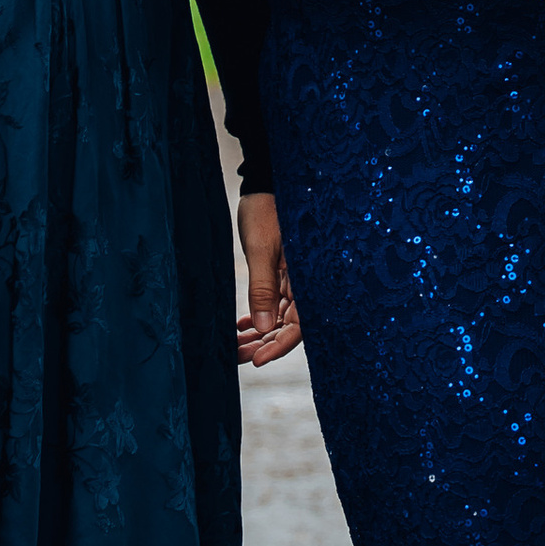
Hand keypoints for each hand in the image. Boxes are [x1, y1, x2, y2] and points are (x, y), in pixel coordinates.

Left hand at [237, 192, 301, 364]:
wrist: (264, 185)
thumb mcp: (262, 250)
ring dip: (259, 334)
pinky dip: (259, 316)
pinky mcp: (283, 274)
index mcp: (309, 278)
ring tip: (235, 347)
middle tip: (238, 357)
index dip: (280, 346)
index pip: (300, 325)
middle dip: (265, 344)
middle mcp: (306, 282)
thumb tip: (264, 328)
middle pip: (289, 326)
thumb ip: (263, 289)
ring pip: (280, 317)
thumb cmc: (266, 211)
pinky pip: (274, 303)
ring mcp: (295, 279)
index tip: (257, 360)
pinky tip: (242, 325)